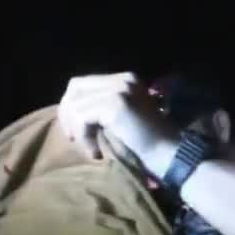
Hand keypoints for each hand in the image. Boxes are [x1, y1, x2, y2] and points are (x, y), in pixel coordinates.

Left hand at [57, 72, 179, 176]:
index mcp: (125, 79)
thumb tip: (69, 110)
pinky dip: (83, 136)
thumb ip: (101, 108)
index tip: (73, 131)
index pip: (83, 83)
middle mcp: (123, 79)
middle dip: (67, 113)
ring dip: (78, 130)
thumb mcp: (120, 119)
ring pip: (76, 103)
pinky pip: (83, 116)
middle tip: (72, 138)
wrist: (167, 155)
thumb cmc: (144, 144)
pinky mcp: (117, 104)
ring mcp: (120, 89)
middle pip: (76, 86)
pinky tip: (95, 151)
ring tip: (91, 149)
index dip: (71, 105)